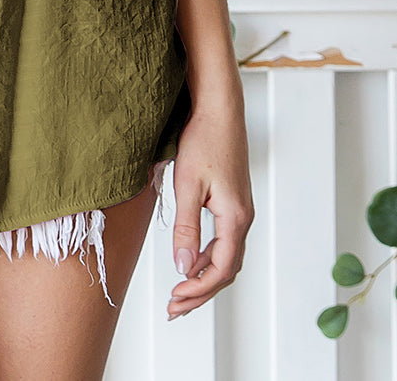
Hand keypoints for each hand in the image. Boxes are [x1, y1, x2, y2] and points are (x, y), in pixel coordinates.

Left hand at [166, 100, 253, 319]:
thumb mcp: (188, 184)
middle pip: (226, 270)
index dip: (198, 290)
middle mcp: (243, 218)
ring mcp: (241, 210)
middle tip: (174, 309)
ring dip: (204, 276)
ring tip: (180, 292)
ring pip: (227, 257)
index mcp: (235, 218)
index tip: (174, 301)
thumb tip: (183, 268)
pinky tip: (191, 259)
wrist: (219, 109)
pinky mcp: (234, 201)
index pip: (220, 270)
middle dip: (201, 292)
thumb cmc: (203, 140)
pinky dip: (208, 257)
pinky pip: (225, 241)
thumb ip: (187, 228)